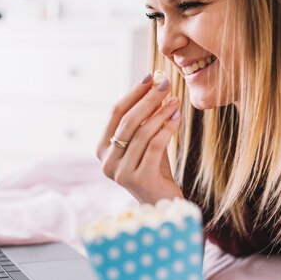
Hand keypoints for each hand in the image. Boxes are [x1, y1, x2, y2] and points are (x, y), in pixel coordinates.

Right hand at [96, 74, 182, 203]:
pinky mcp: (139, 179)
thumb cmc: (155, 169)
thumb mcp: (146, 141)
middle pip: (128, 121)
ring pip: (142, 133)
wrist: (164, 203)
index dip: (133, 93)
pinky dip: (167, 128)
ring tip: (175, 100)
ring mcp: (121, 173)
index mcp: (103, 149)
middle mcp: (107, 162)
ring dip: (161, 113)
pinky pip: (155, 146)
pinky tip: (177, 117)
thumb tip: (154, 84)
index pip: (115, 113)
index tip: (150, 77)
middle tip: (166, 84)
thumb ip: (146, 119)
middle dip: (148, 99)